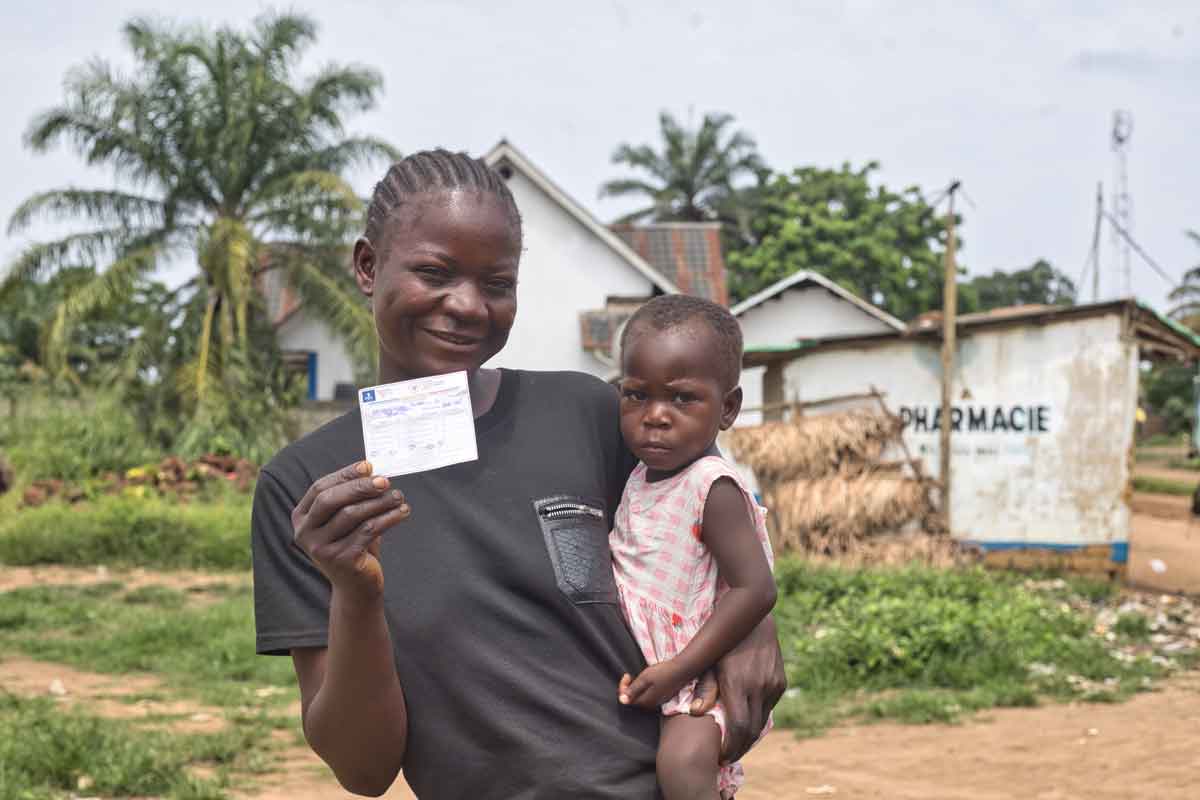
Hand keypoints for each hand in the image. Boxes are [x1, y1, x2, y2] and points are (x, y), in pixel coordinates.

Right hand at [291, 461, 410, 600]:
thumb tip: (371, 468)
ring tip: (398, 497)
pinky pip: (368, 531)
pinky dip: (388, 518)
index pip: (320, 488)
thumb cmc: (353, 544)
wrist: (356, 586)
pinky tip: (402, 512)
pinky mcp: (341, 560)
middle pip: (331, 500)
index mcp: (302, 517)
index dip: (344, 475)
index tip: (368, 465)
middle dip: (360, 487)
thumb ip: (353, 496)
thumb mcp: (348, 518)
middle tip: (385, 481)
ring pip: (352, 515)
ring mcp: (320, 548)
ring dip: (379, 502)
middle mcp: (305, 533)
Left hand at [618, 660, 688, 710]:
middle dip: (629, 688)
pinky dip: (644, 688)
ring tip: (638, 677)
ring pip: (642, 697)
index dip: (623, 688)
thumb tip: (621, 701)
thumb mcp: (645, 679)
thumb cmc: (663, 673)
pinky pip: (649, 695)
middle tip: (630, 676)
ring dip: (636, 688)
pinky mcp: (663, 696)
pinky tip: (648, 680)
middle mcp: (652, 704)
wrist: (682, 669)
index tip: (626, 675)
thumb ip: (633, 690)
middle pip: (634, 700)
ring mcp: (659, 701)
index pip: (627, 700)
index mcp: (646, 701)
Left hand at [693, 615, 784, 760]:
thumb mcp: (710, 661)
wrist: (755, 619)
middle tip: (727, 756)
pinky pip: (769, 707)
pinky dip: (758, 718)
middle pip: (752, 730)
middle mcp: (760, 686)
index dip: (731, 746)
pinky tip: (746, 722)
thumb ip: (704, 687)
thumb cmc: (724, 641)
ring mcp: (773, 684)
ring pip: (763, 721)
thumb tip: (695, 713)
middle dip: (740, 747)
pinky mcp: (780, 682)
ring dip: (750, 735)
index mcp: (739, 683)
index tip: (721, 756)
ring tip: (735, 742)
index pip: (739, 727)